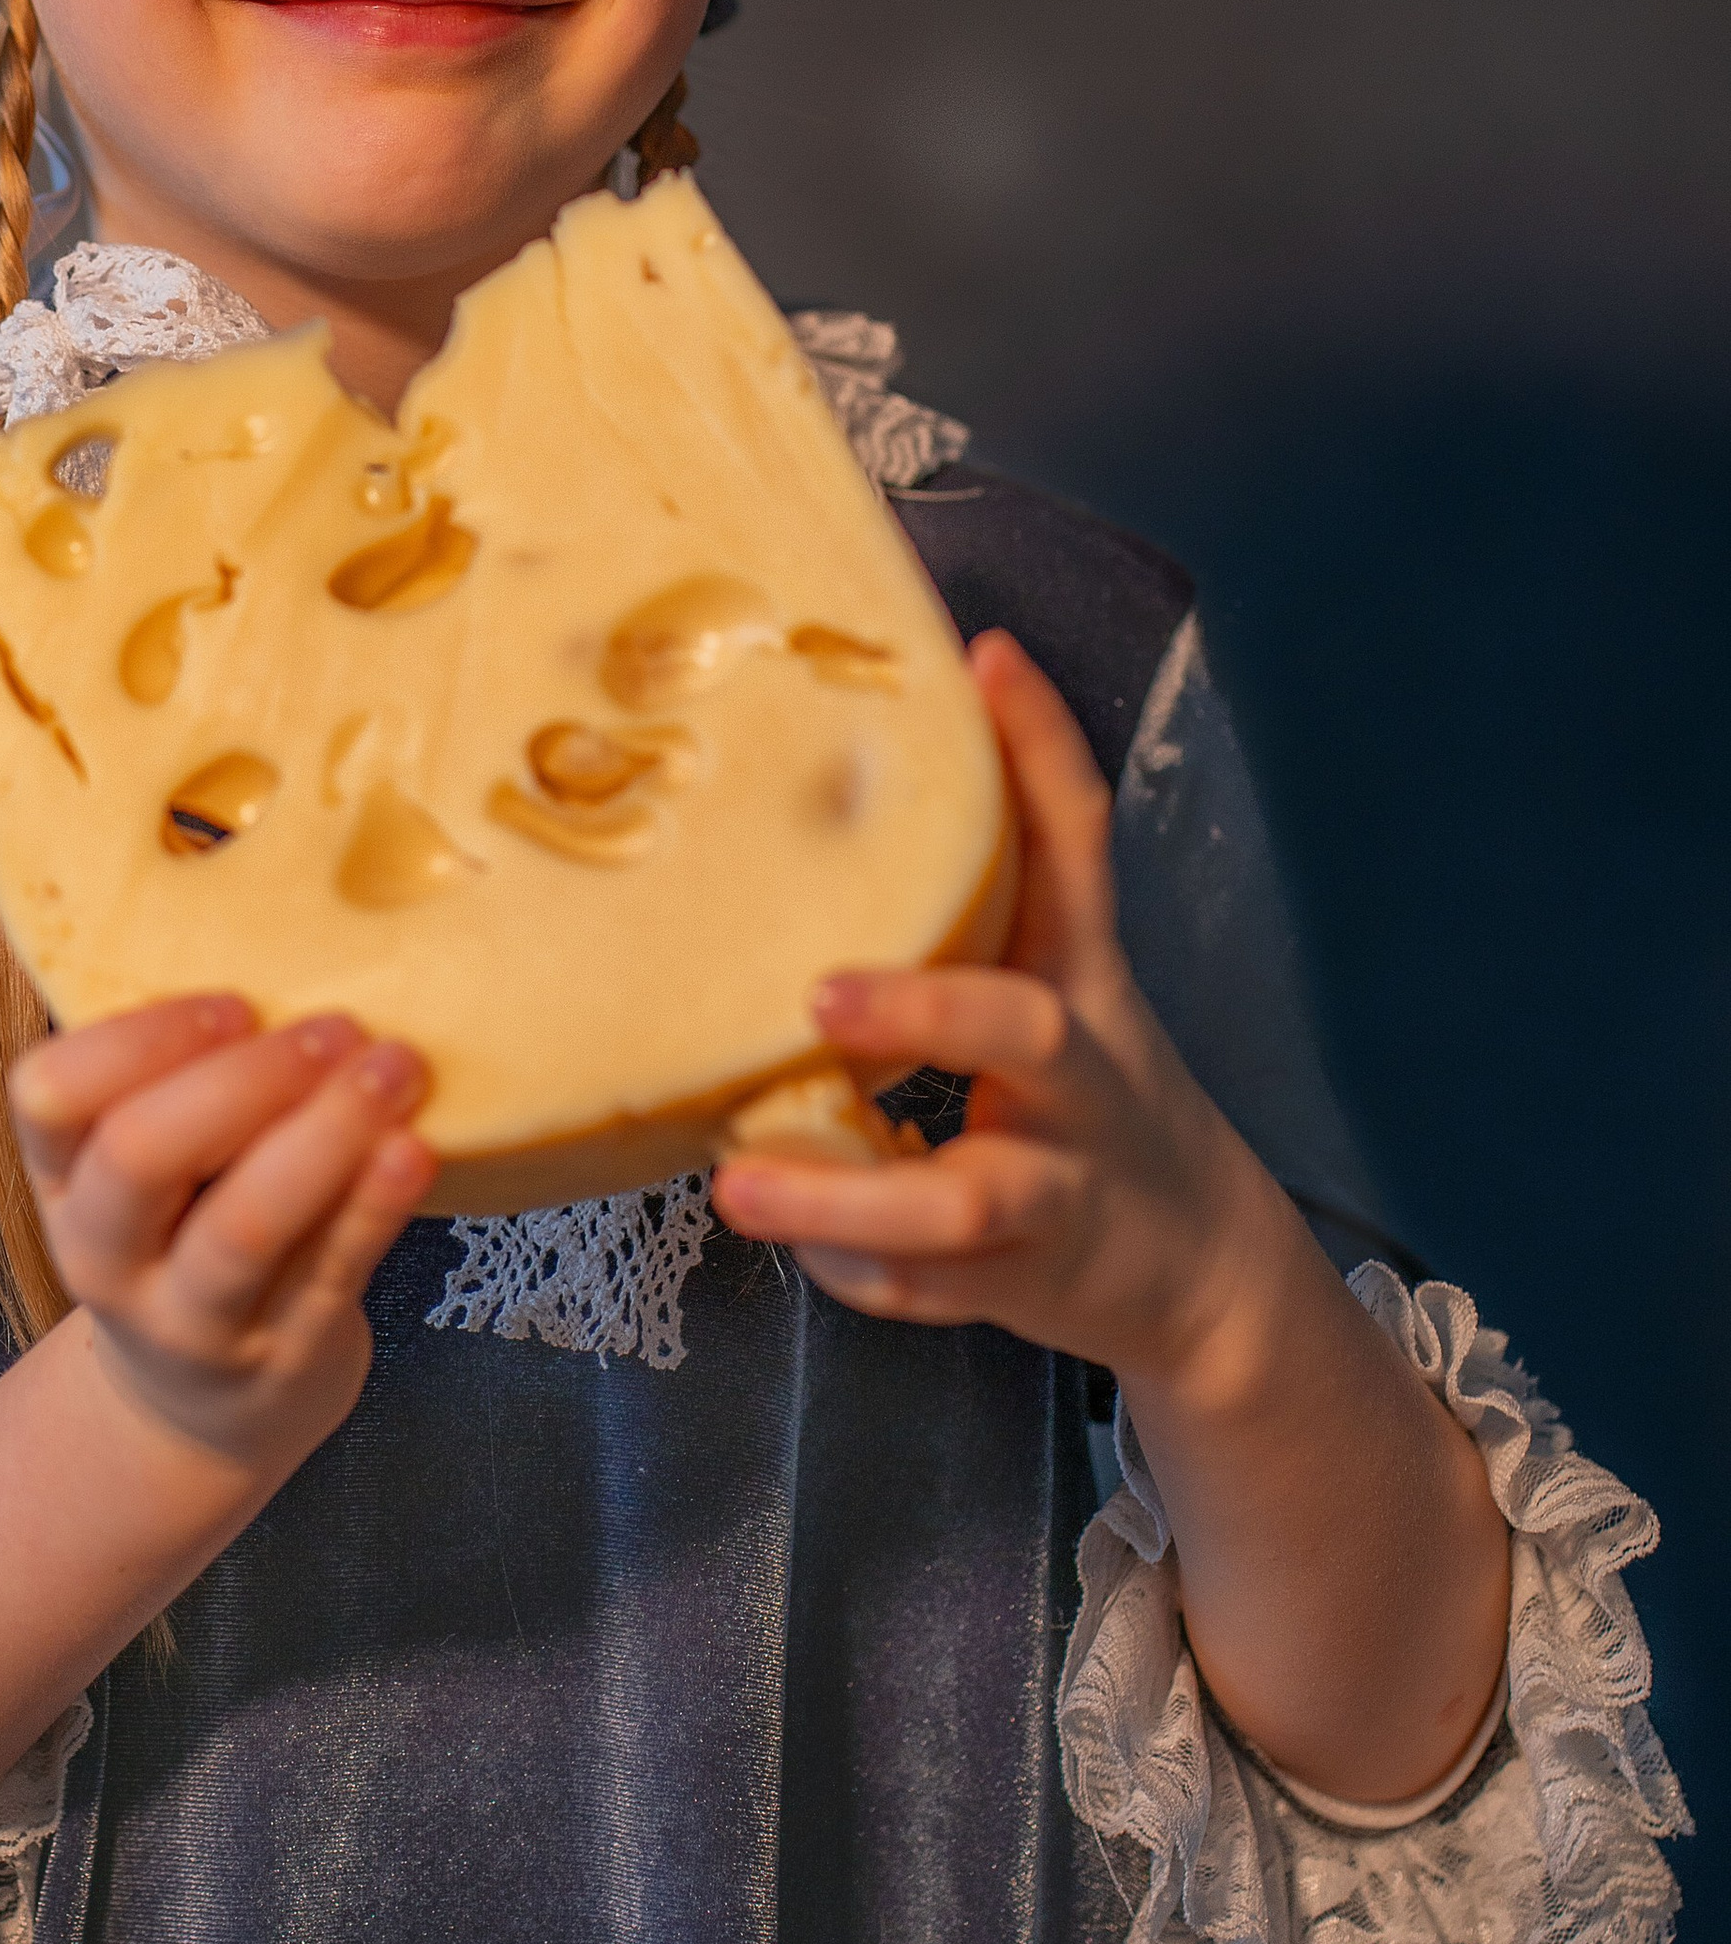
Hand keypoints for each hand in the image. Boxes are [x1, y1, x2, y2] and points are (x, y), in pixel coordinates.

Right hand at [11, 997, 437, 1476]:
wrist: (205, 1410)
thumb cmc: (192, 1231)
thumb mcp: (152, 1169)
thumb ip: (184, 1078)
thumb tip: (289, 921)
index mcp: (64, 1179)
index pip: (50, 1096)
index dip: (135, 1039)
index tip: (234, 999)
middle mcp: (109, 1255)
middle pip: (140, 1157)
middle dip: (241, 1079)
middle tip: (333, 1026)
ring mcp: (193, 1322)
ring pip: (244, 1226)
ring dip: (325, 1134)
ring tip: (395, 1067)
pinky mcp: (281, 1359)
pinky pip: (330, 1274)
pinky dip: (375, 1206)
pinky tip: (413, 1148)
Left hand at [712, 632, 1282, 1395]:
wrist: (1204, 1275)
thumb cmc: (1085, 1100)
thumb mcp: (1060, 982)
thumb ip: (986, 895)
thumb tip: (892, 758)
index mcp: (1079, 981)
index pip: (1075, 849)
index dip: (1041, 751)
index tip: (987, 659)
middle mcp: (1078, 1078)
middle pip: (1021, 1030)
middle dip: (926, 1012)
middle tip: (818, 994)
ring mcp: (1054, 1187)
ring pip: (965, 1202)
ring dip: (850, 1197)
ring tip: (740, 1181)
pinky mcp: (1021, 1279)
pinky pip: (923, 1284)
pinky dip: (853, 1269)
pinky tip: (791, 1240)